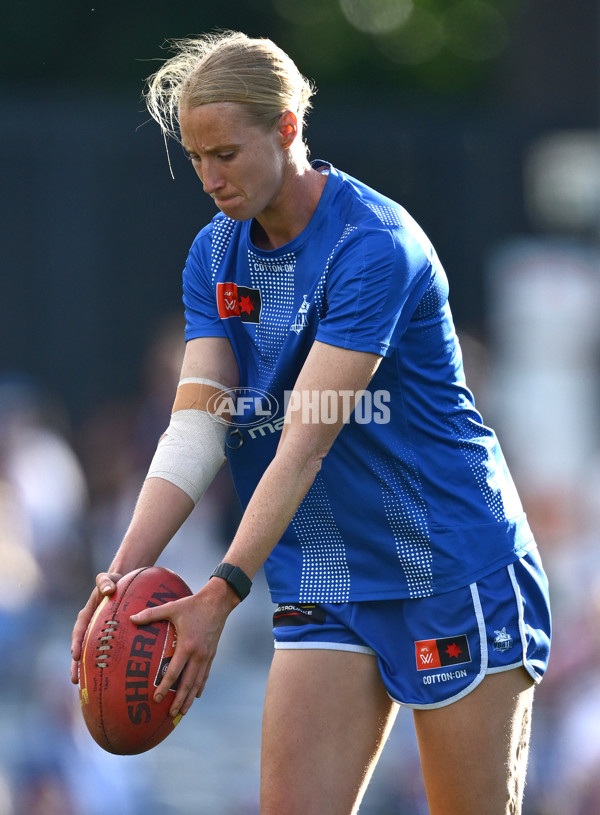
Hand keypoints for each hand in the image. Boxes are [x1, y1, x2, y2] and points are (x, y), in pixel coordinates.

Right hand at [70, 572, 122, 684]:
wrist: (122, 583)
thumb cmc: (113, 581)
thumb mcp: (108, 579)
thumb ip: (105, 582)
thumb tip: (108, 590)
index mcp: (87, 614)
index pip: (79, 630)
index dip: (76, 643)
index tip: (75, 655)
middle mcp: (90, 626)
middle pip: (80, 647)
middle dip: (76, 664)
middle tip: (74, 679)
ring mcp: (97, 633)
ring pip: (89, 653)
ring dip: (85, 669)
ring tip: (83, 686)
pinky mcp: (107, 638)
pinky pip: (103, 652)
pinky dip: (101, 664)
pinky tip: (105, 679)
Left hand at [130, 577, 238, 717]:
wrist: (218, 601)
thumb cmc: (193, 604)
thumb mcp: (172, 607)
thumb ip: (151, 614)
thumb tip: (131, 618)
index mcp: (187, 645)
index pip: (174, 672)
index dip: (165, 686)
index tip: (156, 698)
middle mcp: (198, 654)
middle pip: (188, 683)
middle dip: (179, 700)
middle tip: (170, 714)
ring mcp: (207, 655)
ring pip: (198, 682)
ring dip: (191, 698)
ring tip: (183, 711)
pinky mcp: (212, 654)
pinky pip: (205, 674)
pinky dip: (200, 686)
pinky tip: (197, 695)